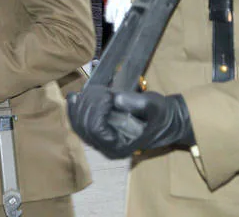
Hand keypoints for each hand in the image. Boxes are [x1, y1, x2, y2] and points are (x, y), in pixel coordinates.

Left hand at [67, 87, 194, 158]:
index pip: (96, 130)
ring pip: (77, 123)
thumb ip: (138, 103)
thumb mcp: (155, 106)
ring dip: (82, 103)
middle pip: (84, 125)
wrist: (164, 120)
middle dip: (90, 103)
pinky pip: (77, 121)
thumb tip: (117, 99)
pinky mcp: (94, 132)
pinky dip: (75, 107)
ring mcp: (98, 141)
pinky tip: (74, 96)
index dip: (97, 110)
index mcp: (120, 147)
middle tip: (103, 91)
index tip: (109, 95)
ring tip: (95, 90)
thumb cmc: (161, 115)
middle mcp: (106, 147)